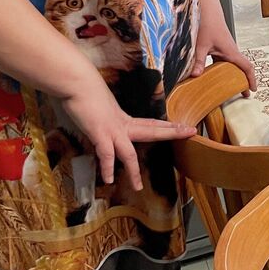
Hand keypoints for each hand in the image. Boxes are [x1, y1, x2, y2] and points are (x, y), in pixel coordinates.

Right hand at [60, 81, 194, 191]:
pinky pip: (106, 154)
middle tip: (192, 132)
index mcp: (122, 118)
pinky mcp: (99, 133)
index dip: (166, 126)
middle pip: (152, 131)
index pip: (150, 123)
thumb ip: (103, 113)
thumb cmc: (84, 89)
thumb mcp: (99, 104)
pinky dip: (107, 168)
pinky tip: (109, 180)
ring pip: (129, 152)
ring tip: (138, 187)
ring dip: (133, 171)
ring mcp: (112, 129)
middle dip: (172, 132)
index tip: (182, 126)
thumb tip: (101, 118)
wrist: (76, 82)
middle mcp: (121, 124)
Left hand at [191, 0, 256, 90]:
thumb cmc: (206, 22)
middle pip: (240, 68)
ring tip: (225, 87)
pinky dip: (219, 69)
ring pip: (230, 65)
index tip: (252, 89)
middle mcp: (230, 50)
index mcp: (230, 51)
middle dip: (242, 81)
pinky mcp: (217, 45)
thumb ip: (198, 61)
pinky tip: (208, 74)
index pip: (246, 66)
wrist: (205, 7)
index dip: (251, 79)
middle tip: (240, 94)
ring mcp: (224, 48)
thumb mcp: (200, 44)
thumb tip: (195, 77)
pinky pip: (221, 60)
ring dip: (230, 75)